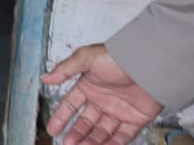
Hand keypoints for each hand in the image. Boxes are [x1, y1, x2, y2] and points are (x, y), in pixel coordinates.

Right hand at [41, 44, 161, 144]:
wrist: (148, 64)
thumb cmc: (117, 57)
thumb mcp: (85, 58)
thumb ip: (64, 70)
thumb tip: (45, 78)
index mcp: (89, 86)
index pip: (71, 105)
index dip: (61, 117)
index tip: (52, 129)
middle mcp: (102, 100)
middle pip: (86, 122)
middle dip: (76, 133)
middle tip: (67, 143)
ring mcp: (119, 111)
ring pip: (102, 131)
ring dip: (91, 141)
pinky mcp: (135, 119)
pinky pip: (123, 136)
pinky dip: (113, 144)